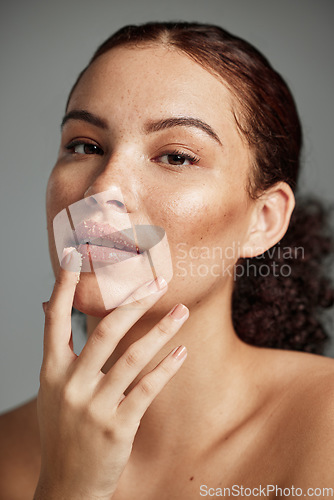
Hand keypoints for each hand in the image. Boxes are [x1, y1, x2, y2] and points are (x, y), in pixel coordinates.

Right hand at [34, 248, 188, 499]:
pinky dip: (168, 366)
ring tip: (182, 310)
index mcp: (52, 372)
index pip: (55, 319)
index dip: (64, 286)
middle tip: (158, 281)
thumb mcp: (51, 391)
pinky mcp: (118, 426)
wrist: (66, 485)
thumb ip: (58, 352)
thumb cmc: (62, 431)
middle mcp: (71, 385)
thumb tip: (50, 308)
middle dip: (134, 302)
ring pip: (133, 357)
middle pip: (105, 331)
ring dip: (162, 330)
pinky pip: (148, 388)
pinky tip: (182, 351)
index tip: (75, 255)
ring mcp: (94, 406)